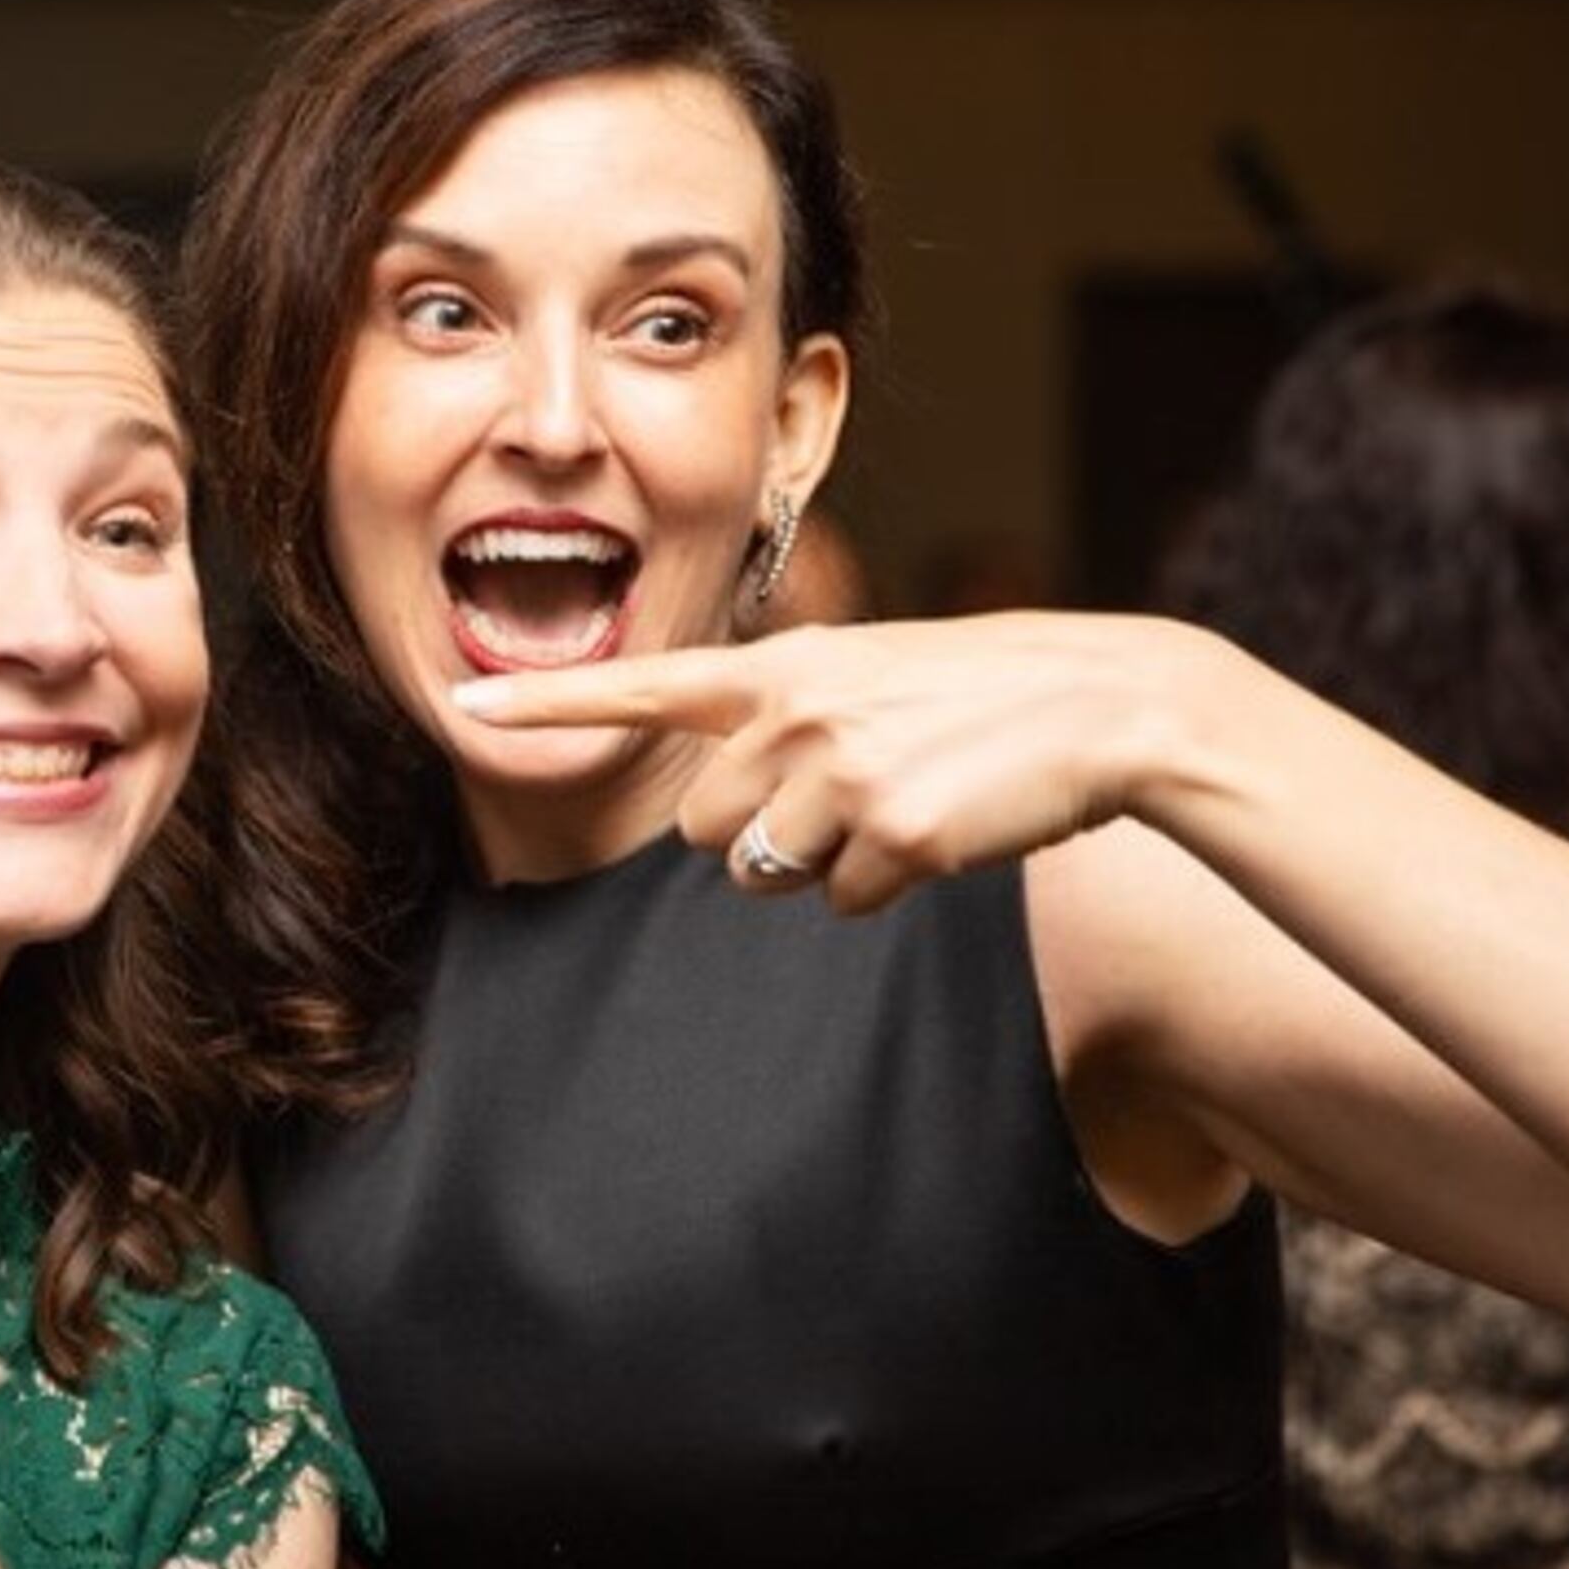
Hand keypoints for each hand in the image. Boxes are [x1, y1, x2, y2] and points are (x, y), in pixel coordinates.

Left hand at [453, 611, 1206, 912]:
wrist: (1102, 704)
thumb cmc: (979, 695)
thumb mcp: (868, 678)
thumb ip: (783, 724)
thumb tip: (727, 826)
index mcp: (785, 665)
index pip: (643, 685)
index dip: (550, 700)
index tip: (465, 700)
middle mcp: (796, 713)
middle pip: (702, 825)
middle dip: (758, 830)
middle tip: (847, 793)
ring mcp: (842, 774)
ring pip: (765, 872)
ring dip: (822, 861)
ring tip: (901, 803)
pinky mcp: (893, 835)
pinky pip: (844, 902)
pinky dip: (888, 885)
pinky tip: (943, 830)